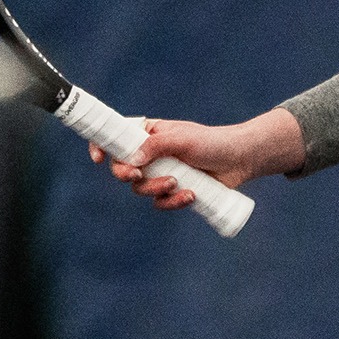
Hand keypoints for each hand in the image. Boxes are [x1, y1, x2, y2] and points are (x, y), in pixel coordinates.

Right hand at [89, 108, 305, 210]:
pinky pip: (161, 203)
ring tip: (178, 183)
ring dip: (156, 189)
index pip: (116, 138)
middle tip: (137, 176)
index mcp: (149, 135)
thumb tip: (130, 159)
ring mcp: (162, 173)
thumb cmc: (212, 142)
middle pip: (123, 169)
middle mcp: (151, 155)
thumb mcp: (182, 139)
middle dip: (126, 175)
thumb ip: (156, 146)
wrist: (240, 160)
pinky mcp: (174, 191)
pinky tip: (191, 196)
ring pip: (141, 189)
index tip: (98, 158)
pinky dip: (172, 202)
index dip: (101, 146)